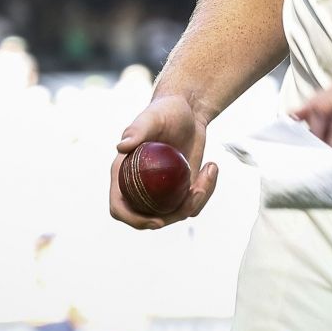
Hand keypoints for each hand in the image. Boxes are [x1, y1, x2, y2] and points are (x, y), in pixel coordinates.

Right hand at [110, 93, 219, 229]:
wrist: (188, 111)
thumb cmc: (165, 110)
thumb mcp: (152, 117)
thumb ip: (137, 130)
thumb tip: (121, 147)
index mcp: (124, 174)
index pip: (120, 207)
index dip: (134, 220)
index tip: (157, 221)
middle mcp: (139, 187)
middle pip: (151, 218)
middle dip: (176, 213)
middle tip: (197, 191)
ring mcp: (160, 191)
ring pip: (176, 213)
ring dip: (197, 199)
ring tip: (210, 168)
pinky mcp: (180, 189)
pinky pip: (191, 203)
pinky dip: (206, 190)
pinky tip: (211, 167)